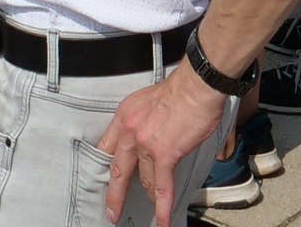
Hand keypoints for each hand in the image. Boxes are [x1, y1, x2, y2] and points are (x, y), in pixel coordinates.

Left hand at [93, 63, 225, 222]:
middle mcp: (130, 131)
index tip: (104, 178)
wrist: (195, 86)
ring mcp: (145, 145)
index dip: (105, 165)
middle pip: (117, 169)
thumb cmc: (178, 90)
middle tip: (111, 211)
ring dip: (148, 194)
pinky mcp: (164, 155)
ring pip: (144, 179)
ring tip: (152, 209)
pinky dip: (163, 208)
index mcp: (124, 116)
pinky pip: (162, 188)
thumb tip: (145, 137)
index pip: (107, 146)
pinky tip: (163, 221)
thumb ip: (140, 120)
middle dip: (114, 194)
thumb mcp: (145, 100)